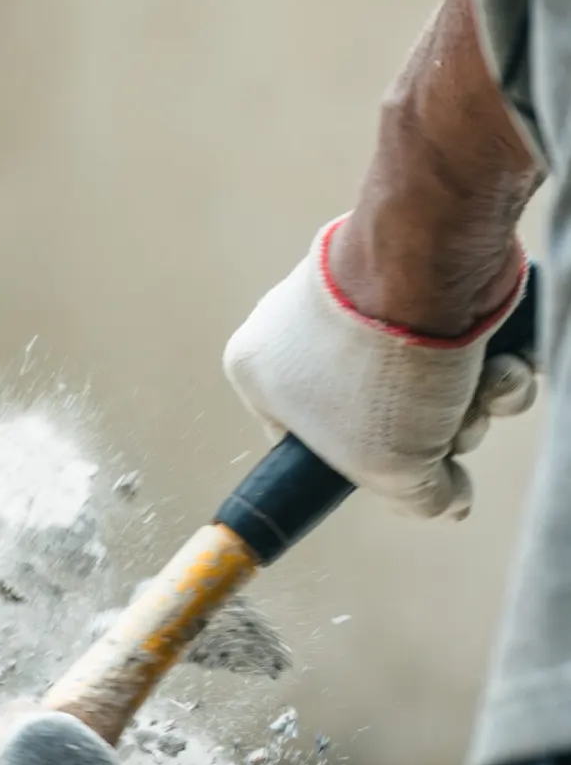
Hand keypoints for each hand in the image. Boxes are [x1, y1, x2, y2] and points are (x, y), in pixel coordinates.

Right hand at [223, 216, 532, 519]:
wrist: (430, 261)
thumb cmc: (379, 367)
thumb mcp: (384, 466)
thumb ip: (412, 498)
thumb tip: (446, 502)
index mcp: (260, 370)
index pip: (305, 442)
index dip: (356, 466)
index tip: (394, 473)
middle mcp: (303, 331)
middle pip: (379, 416)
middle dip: (431, 436)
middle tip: (448, 433)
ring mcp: (364, 299)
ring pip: (428, 384)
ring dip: (471, 406)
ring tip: (482, 393)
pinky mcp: (424, 278)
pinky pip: (457, 342)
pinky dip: (491, 365)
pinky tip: (503, 364)